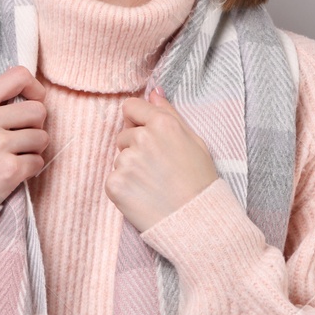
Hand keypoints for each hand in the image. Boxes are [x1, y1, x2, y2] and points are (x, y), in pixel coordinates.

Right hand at [0, 65, 50, 206]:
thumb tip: (30, 95)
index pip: (18, 75)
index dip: (34, 88)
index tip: (32, 101)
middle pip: (38, 110)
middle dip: (36, 125)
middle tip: (22, 137)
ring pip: (42, 137)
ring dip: (34, 149)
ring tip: (15, 156)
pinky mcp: (9, 170)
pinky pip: (38, 162)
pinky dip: (31, 169)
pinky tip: (13, 172)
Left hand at [105, 86, 217, 233]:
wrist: (198, 222)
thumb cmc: (201, 182)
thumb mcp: (195, 142)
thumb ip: (170, 113)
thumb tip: (154, 92)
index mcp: (163, 125)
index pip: (130, 107)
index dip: (138, 121)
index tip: (148, 136)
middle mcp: (141, 139)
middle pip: (123, 134)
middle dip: (135, 147)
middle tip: (159, 169)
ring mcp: (126, 162)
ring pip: (119, 158)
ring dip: (131, 168)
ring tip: (155, 185)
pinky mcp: (114, 184)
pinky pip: (113, 178)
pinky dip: (125, 187)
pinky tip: (145, 196)